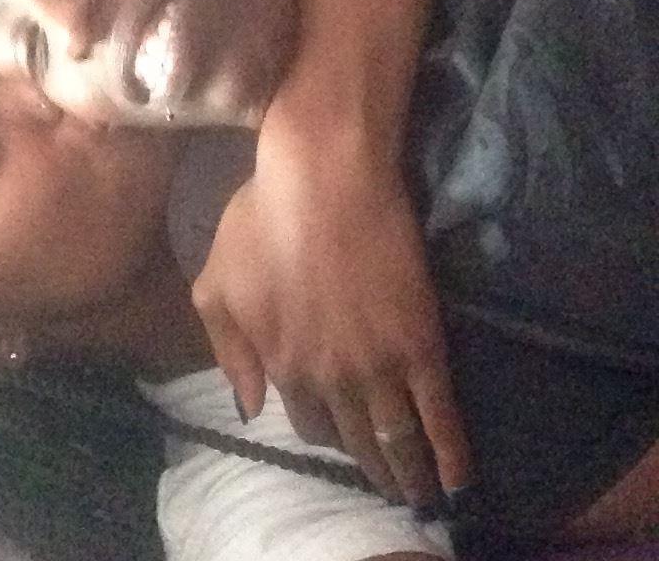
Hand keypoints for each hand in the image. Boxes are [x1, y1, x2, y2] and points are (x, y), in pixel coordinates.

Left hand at [191, 110, 469, 506]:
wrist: (323, 178)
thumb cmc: (262, 220)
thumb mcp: (216, 283)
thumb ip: (228, 349)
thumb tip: (249, 406)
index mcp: (280, 364)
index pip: (305, 422)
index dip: (325, 434)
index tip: (340, 438)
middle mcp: (328, 379)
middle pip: (352, 440)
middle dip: (369, 468)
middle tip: (387, 486)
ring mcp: (377, 366)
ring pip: (395, 439)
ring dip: (409, 475)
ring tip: (422, 497)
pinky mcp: (420, 347)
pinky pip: (438, 416)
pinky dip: (450, 454)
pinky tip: (457, 478)